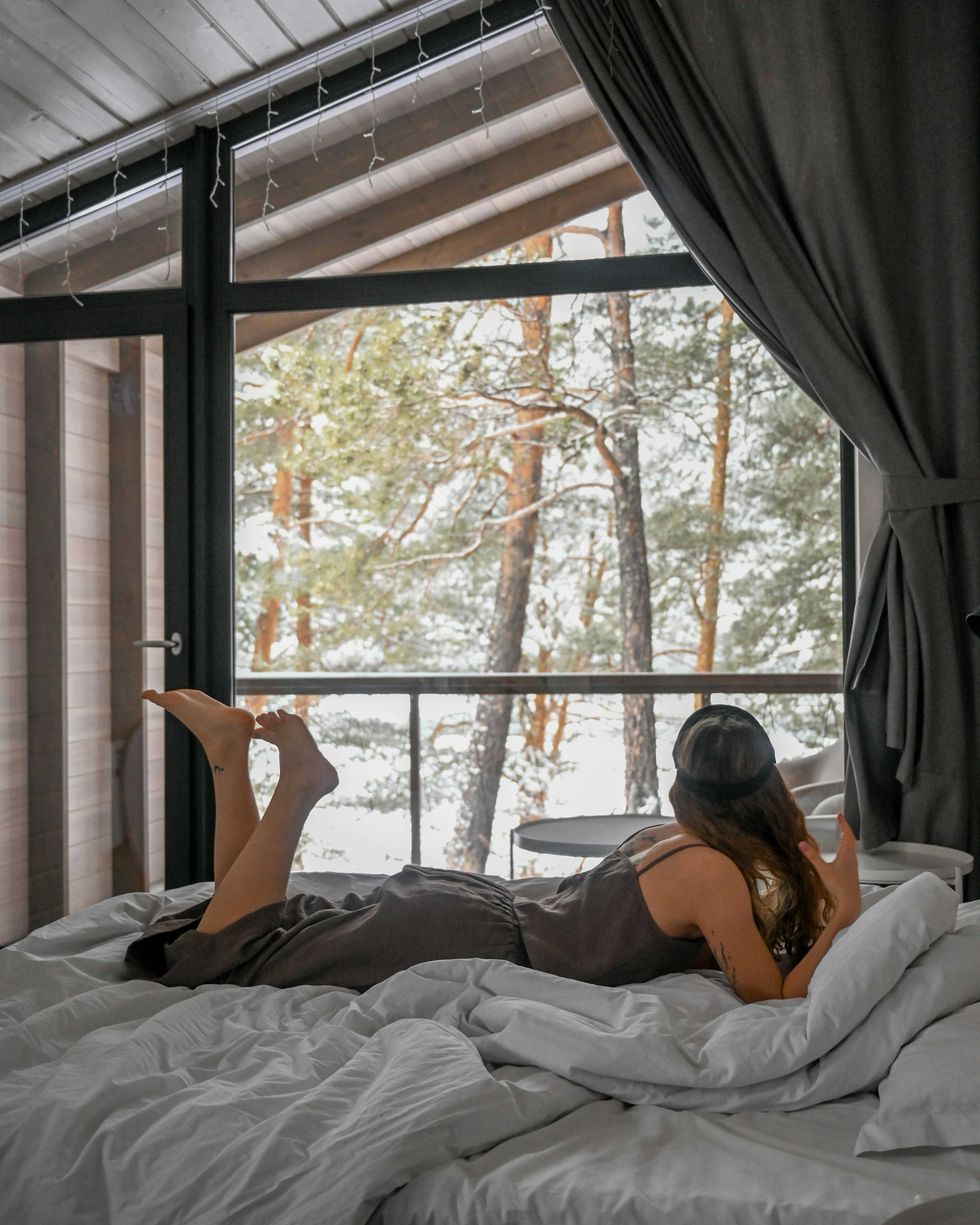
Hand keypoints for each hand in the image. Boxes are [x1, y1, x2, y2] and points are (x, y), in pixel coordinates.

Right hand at [798, 812, 861, 927]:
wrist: (850, 902)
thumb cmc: (838, 886)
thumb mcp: (823, 870)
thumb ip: (812, 856)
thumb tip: (801, 843)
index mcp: (846, 854)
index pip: (846, 834)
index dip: (843, 824)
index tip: (839, 814)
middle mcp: (852, 857)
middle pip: (851, 838)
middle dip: (845, 828)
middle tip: (840, 819)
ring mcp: (853, 864)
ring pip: (852, 846)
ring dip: (847, 837)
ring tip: (841, 832)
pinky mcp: (852, 870)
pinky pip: (850, 852)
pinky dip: (847, 846)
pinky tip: (842, 851)